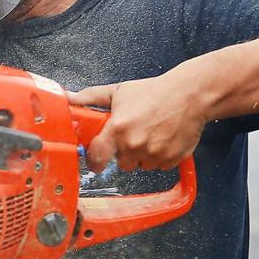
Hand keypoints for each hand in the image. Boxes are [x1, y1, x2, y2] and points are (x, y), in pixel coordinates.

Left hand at [67, 72, 210, 172]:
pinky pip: (158, 166)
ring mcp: (154, 154)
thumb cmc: (154, 92)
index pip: (96, 157)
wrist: (191, 94)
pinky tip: (163, 138)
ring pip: (140, 165)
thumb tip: (68, 98)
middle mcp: (134, 145)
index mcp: (118, 129)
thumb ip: (91, 98)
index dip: (94, 160)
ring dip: (142, 155)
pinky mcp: (171, 159)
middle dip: (125, 152)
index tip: (96, 160)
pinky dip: (160, 157)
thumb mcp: (119, 91)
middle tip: (134, 133)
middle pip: (121, 163)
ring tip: (151, 134)